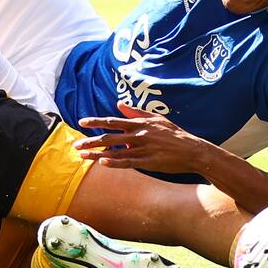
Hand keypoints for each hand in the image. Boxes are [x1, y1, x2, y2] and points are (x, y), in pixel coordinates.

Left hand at [75, 105, 211, 173]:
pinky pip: (127, 162)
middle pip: (109, 138)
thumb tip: (119, 104)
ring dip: (96, 154)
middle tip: (75, 146)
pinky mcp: (147, 162)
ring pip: (114, 151)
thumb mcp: (156, 118)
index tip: (81, 122)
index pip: (112, 121)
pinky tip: (102, 163)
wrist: (192, 150)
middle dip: (90, 141)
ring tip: (82, 156)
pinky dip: (114, 163)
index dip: (96, 121)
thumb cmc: (174, 133)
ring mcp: (142, 149)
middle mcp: (138, 135)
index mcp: (139, 124)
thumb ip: (135, 112)